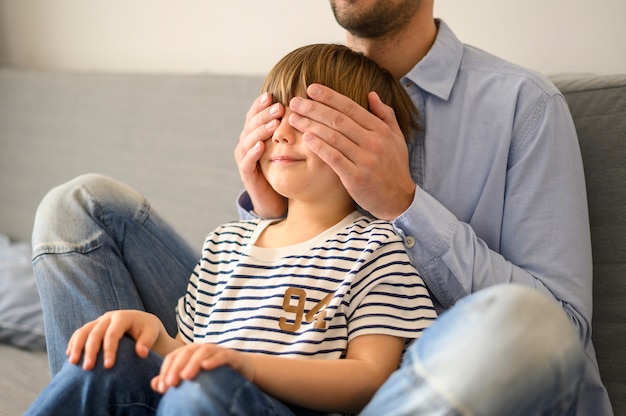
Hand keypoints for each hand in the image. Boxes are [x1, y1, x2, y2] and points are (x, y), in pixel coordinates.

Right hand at [66, 310, 166, 370]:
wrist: (142, 322)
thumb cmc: (148, 329)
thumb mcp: (152, 333)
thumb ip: (147, 341)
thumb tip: (141, 353)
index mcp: (123, 317)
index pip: (113, 333)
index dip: (109, 350)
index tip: (108, 366)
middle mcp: (109, 317)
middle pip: (95, 333)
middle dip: (90, 351)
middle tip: (88, 368)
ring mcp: (99, 321)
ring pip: (84, 331)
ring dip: (77, 346)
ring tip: (73, 362)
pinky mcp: (93, 326)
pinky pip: (80, 333)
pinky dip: (74, 343)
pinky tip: (70, 355)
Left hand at [151, 343, 252, 393]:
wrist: (243, 371)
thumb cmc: (215, 376)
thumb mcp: (194, 378)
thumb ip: (174, 379)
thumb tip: (156, 384)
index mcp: (191, 353)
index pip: (173, 357)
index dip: (165, 370)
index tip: (162, 388)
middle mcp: (202, 348)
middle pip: (186, 352)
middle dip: (176, 367)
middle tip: (170, 383)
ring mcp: (217, 350)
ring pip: (202, 351)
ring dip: (193, 363)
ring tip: (185, 377)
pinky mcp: (231, 355)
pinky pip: (222, 354)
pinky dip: (214, 359)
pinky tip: (206, 367)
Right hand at [234, 92, 287, 217]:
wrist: (276, 198)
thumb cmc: (283, 167)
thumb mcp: (286, 144)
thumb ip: (290, 127)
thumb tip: (305, 104)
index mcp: (255, 133)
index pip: (255, 114)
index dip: (261, 104)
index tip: (272, 94)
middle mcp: (246, 143)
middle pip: (251, 123)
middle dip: (264, 114)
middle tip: (278, 107)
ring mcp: (245, 159)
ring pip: (248, 140)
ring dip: (261, 130)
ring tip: (274, 123)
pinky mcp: (247, 175)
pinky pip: (247, 161)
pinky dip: (253, 152)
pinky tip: (261, 145)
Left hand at [289, 84, 415, 219]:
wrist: (398, 199)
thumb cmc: (394, 167)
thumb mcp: (396, 138)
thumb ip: (385, 114)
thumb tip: (371, 93)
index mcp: (381, 130)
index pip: (351, 107)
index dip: (330, 96)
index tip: (312, 89)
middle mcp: (374, 142)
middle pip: (338, 119)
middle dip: (314, 108)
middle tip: (295, 101)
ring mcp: (365, 160)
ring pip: (333, 137)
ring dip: (311, 126)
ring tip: (294, 119)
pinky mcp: (356, 178)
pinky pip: (334, 158)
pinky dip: (319, 147)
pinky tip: (306, 138)